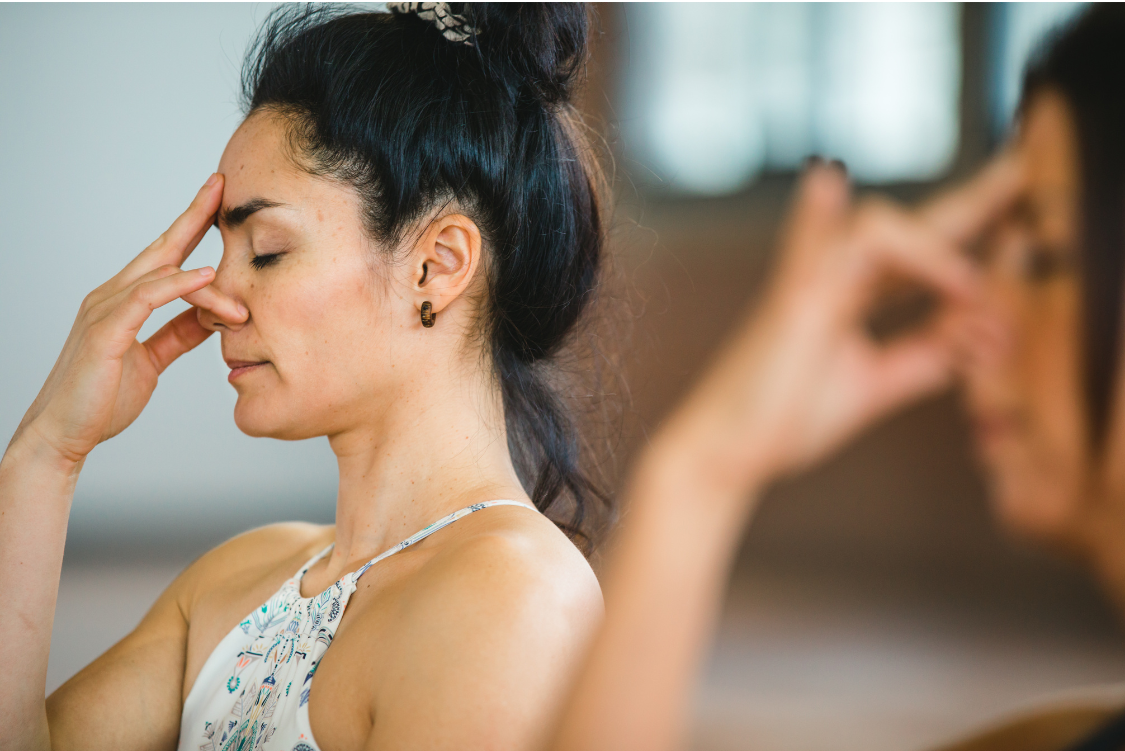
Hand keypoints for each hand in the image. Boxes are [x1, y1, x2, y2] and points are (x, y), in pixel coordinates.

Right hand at [12, 174, 246, 463]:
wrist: (64, 434)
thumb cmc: (103, 398)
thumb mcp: (153, 359)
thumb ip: (178, 334)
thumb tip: (212, 317)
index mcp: (124, 301)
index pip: (165, 256)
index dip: (192, 226)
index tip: (221, 203)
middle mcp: (112, 296)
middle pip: (162, 246)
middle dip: (195, 215)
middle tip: (224, 186)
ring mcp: (105, 310)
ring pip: (162, 273)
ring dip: (209, 282)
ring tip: (243, 300)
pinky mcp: (105, 331)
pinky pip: (148, 297)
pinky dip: (179, 284)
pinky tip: (207, 278)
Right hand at [657, 157, 1022, 495]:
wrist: (729, 450)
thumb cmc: (784, 416)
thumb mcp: (873, 386)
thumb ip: (923, 358)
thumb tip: (983, 335)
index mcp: (853, 297)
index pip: (923, 252)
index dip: (972, 229)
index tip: (1021, 218)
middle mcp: (835, 279)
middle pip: (913, 223)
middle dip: (973, 198)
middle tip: (1023, 164)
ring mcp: (811, 284)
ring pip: (881, 226)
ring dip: (938, 245)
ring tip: (975, 288)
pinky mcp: (793, 301)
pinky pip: (837, 251)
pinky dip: (900, 252)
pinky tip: (943, 267)